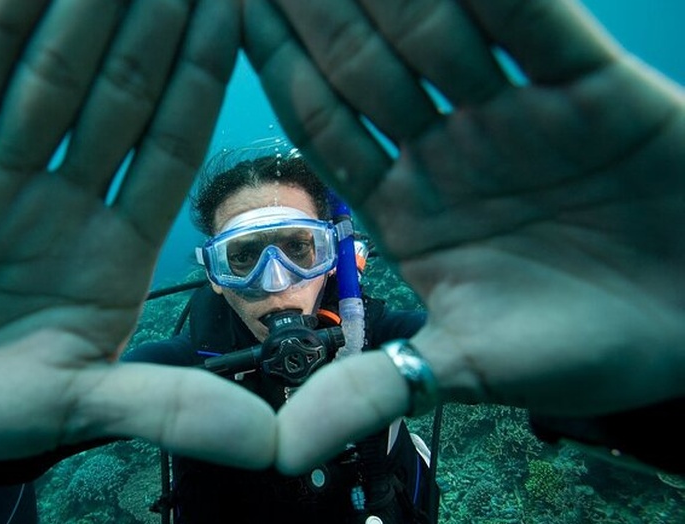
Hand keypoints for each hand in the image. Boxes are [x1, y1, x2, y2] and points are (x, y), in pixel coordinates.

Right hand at [0, 0, 275, 468]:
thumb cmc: (3, 409)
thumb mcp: (90, 403)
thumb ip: (171, 407)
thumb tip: (268, 442)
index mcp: (116, 243)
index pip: (171, 142)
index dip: (202, 77)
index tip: (234, 11)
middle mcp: (64, 197)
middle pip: (119, 93)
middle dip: (153, 24)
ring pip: (47, 79)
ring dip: (81, 12)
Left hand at [245, 0, 684, 472]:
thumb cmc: (589, 347)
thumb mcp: (471, 369)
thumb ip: (376, 390)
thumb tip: (281, 452)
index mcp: (409, 205)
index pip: (327, 126)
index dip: (281, 72)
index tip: (235, 16)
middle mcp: (450, 148)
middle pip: (366, 65)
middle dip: (318, 12)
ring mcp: (517, 111)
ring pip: (438, 30)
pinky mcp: (592, 87)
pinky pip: (537, 22)